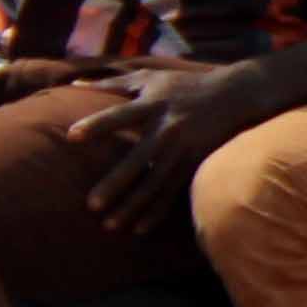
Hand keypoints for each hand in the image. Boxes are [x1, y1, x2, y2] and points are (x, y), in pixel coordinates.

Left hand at [70, 60, 274, 229]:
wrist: (234, 95)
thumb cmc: (184, 85)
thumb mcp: (150, 78)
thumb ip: (112, 83)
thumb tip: (74, 84)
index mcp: (152, 105)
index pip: (120, 115)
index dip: (97, 124)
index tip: (72, 136)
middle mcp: (167, 128)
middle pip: (138, 158)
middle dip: (116, 182)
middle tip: (92, 204)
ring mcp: (183, 148)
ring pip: (155, 182)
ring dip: (133, 205)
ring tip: (110, 225)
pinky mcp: (195, 162)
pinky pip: (173, 191)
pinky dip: (156, 211)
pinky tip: (139, 228)